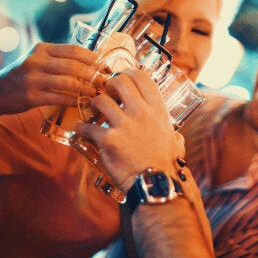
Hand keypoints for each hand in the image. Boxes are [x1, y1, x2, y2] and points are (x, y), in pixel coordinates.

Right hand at [0, 43, 96, 113]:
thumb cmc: (26, 75)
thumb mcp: (39, 59)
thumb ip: (59, 58)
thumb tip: (92, 61)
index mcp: (42, 49)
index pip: (74, 50)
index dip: (93, 58)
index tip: (105, 66)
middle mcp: (37, 61)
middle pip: (74, 66)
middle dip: (93, 74)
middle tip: (105, 82)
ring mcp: (33, 79)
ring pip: (68, 82)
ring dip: (86, 89)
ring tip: (96, 93)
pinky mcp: (31, 96)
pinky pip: (59, 98)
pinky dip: (74, 101)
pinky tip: (83, 103)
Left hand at [75, 68, 184, 190]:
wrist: (155, 184)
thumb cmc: (166, 165)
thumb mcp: (175, 143)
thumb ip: (174, 136)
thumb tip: (177, 139)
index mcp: (158, 110)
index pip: (142, 77)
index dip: (129, 73)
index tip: (123, 79)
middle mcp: (142, 112)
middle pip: (120, 81)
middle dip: (109, 84)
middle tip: (107, 93)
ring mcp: (124, 125)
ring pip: (101, 100)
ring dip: (94, 103)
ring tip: (93, 111)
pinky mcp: (109, 140)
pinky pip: (87, 126)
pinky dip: (81, 128)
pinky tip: (80, 130)